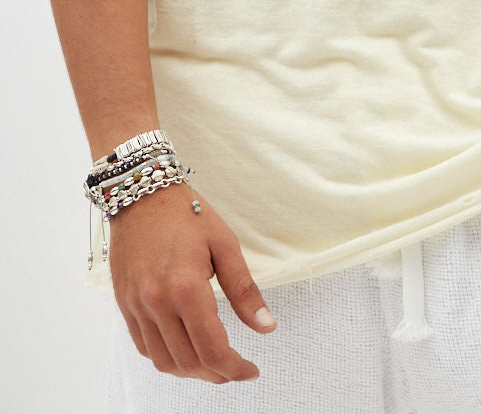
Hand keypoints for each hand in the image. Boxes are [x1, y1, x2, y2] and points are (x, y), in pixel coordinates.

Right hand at [108, 182, 275, 382]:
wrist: (141, 194)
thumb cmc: (186, 213)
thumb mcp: (224, 244)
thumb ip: (244, 290)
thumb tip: (266, 327)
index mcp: (186, 288)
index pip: (212, 349)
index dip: (234, 368)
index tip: (251, 371)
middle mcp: (157, 303)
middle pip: (188, 362)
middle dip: (216, 374)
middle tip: (236, 369)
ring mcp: (137, 306)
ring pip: (164, 361)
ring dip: (191, 371)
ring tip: (213, 364)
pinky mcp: (125, 304)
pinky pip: (144, 347)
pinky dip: (166, 358)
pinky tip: (185, 349)